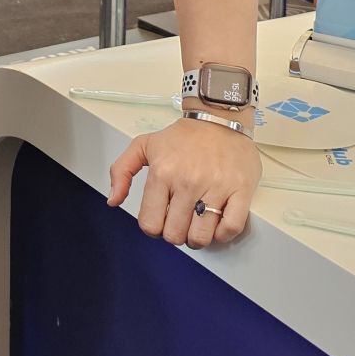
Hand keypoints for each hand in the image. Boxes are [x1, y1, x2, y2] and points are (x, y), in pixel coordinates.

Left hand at [107, 118, 260, 249]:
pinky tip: (217, 223)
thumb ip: (121, 171)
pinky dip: (223, 234)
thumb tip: (113, 201)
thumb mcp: (143, 145)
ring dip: (197, 237)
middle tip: (180, 221)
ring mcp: (216, 187)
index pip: (150, 224)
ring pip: (201, 237)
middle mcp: (188, 182)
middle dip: (175, 234)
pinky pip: (231, 228)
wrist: (218, 118)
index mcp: (162, 173)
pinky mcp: (240, 190)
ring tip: (198, 224)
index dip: (153, 228)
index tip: (161, 220)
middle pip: (175, 235)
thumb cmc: (183, 136)